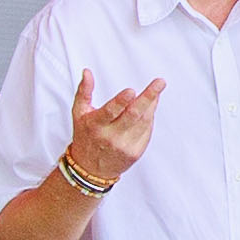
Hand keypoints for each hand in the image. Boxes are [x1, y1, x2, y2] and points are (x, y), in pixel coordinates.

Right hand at [66, 68, 164, 185]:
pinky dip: (149, 117)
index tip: (131, 90)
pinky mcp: (135, 152)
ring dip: (152, 104)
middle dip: (148, 97)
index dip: (120, 101)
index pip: (109, 112)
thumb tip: (87, 72)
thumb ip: (84, 91)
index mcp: (95, 125)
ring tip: (157, 89)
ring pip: (144, 121)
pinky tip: (149, 107)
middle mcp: (110, 136)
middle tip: (160, 83)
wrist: (91, 168)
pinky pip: (147, 130)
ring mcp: (124, 146)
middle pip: (133, 115)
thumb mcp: (78, 113)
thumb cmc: (85, 135)